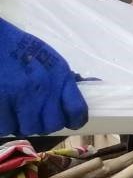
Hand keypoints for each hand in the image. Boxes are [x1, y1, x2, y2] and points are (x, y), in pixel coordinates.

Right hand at [0, 18, 88, 136]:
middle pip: (52, 125)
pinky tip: (4, 114)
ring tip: (18, 114)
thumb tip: (79, 96)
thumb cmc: (22, 48)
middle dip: (45, 124)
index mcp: (60, 76)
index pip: (77, 110)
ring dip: (23, 125)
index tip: (70, 122)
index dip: (75, 121)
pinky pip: (6, 127)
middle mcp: (43, 88)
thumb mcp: (51, 60)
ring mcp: (20, 96)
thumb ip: (63, 81)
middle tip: (37, 118)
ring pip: (28, 128)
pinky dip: (5, 125)